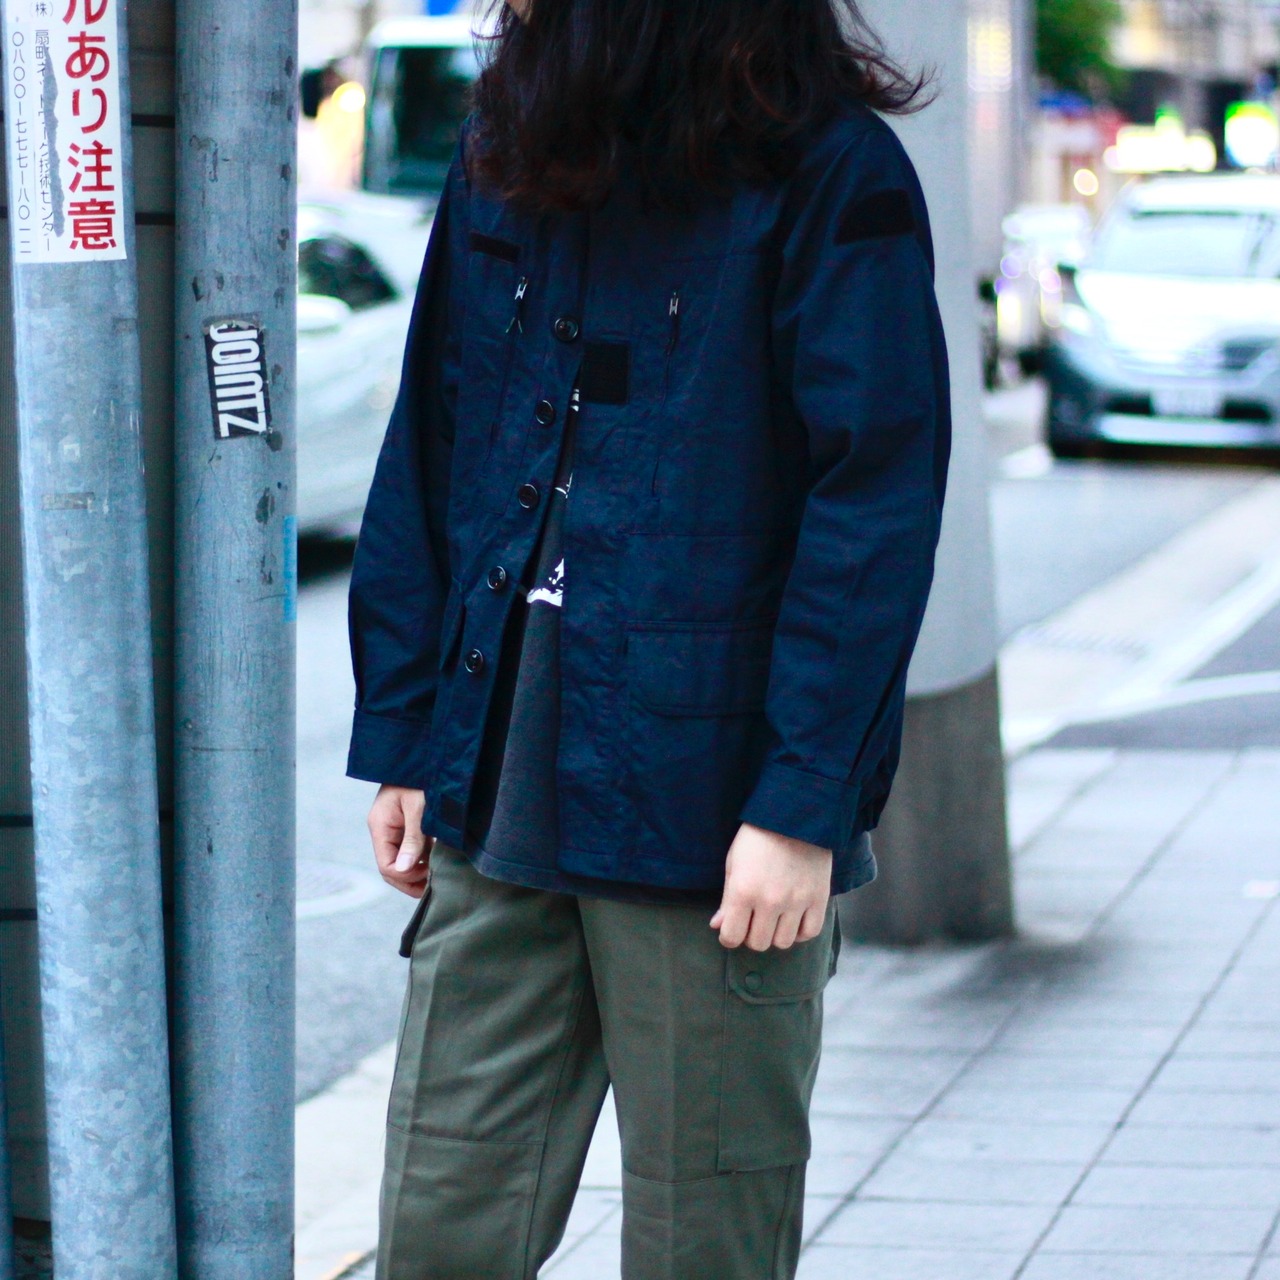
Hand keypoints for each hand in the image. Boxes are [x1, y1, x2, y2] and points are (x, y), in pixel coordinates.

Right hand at [368, 785, 432, 897]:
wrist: (424, 752)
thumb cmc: (422, 776)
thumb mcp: (420, 807)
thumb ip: (412, 839)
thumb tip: (403, 871)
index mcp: (381, 825)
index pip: (386, 866)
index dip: (406, 877)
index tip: (429, 875)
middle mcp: (384, 829)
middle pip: (392, 867)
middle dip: (412, 879)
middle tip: (436, 882)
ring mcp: (394, 827)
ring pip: (402, 860)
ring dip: (419, 870)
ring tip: (439, 873)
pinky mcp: (407, 824)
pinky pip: (411, 849)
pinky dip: (423, 858)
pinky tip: (439, 860)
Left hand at [711, 822, 831, 950]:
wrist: (795, 816)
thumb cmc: (757, 837)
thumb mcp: (733, 863)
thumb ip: (726, 899)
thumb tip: (717, 926)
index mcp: (743, 891)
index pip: (731, 937)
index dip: (729, 936)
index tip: (732, 929)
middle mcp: (769, 901)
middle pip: (758, 943)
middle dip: (751, 936)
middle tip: (753, 921)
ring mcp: (796, 901)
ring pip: (782, 942)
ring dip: (775, 934)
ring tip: (774, 919)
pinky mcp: (818, 898)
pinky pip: (809, 933)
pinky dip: (799, 932)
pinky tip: (793, 920)